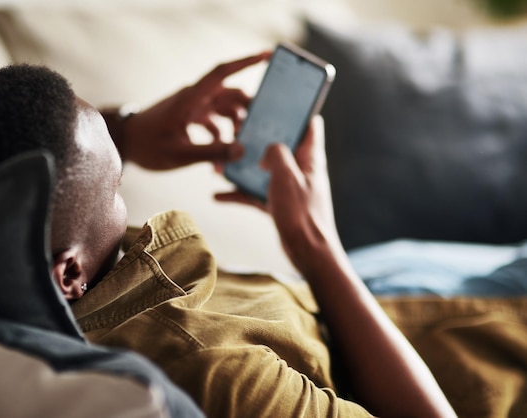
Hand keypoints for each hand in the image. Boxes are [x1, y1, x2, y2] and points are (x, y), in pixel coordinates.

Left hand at [115, 52, 269, 169]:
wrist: (125, 144)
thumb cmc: (148, 146)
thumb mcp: (180, 154)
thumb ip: (211, 152)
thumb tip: (241, 149)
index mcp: (191, 98)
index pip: (222, 73)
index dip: (245, 62)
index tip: (266, 55)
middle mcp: (194, 98)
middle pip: (230, 95)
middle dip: (247, 111)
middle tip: (259, 130)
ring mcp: (192, 107)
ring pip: (224, 111)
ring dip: (234, 129)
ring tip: (238, 152)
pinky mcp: (189, 117)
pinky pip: (213, 123)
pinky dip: (220, 139)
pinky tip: (219, 163)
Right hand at [215, 116, 341, 268]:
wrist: (308, 252)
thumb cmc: (302, 213)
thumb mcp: (286, 176)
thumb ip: (276, 154)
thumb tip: (269, 150)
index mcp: (310, 158)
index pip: (310, 125)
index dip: (297, 111)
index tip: (277, 103)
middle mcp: (301, 170)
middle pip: (280, 145)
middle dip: (260, 139)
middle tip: (238, 132)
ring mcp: (290, 188)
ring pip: (264, 170)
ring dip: (244, 167)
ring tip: (221, 165)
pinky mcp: (280, 205)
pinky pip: (256, 194)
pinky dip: (240, 193)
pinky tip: (218, 195)